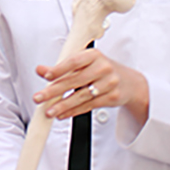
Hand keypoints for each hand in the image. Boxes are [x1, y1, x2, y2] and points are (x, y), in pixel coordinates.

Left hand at [34, 48, 148, 123]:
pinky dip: (73, 111)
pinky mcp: (111, 97)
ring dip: (62, 105)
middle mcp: (103, 67)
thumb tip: (40, 70)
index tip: (46, 76)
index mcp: (94, 55)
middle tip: (39, 97)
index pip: (74, 61)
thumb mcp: (85, 64)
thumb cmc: (102, 70)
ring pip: (81, 96)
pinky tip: (61, 114)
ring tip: (49, 111)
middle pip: (75, 80)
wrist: (130, 82)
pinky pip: (88, 106)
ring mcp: (109, 83)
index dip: (59, 69)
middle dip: (54, 90)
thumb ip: (62, 67)